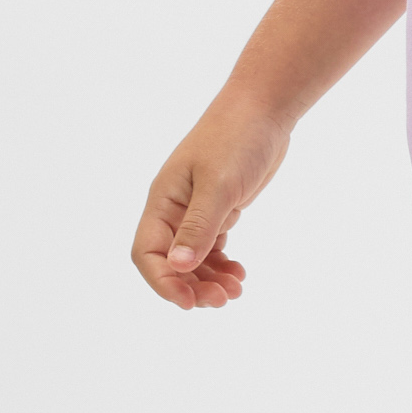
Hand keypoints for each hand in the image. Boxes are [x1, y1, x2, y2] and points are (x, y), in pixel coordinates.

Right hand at [130, 99, 289, 310]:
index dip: (163, 282)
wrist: (264, 110)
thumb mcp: (218, 185)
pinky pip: (212, 247)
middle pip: (170, 263)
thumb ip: (199, 227)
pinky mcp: (218, 209)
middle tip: (223, 300)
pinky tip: (239, 273)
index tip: (189, 302)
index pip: (147, 253)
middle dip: (192, 286)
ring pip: (193, 259)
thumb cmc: (236, 139)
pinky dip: (222, 264)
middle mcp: (173, 209)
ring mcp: (195, 210)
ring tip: (236, 291)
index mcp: (162, 201)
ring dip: (209, 280)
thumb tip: (179, 267)